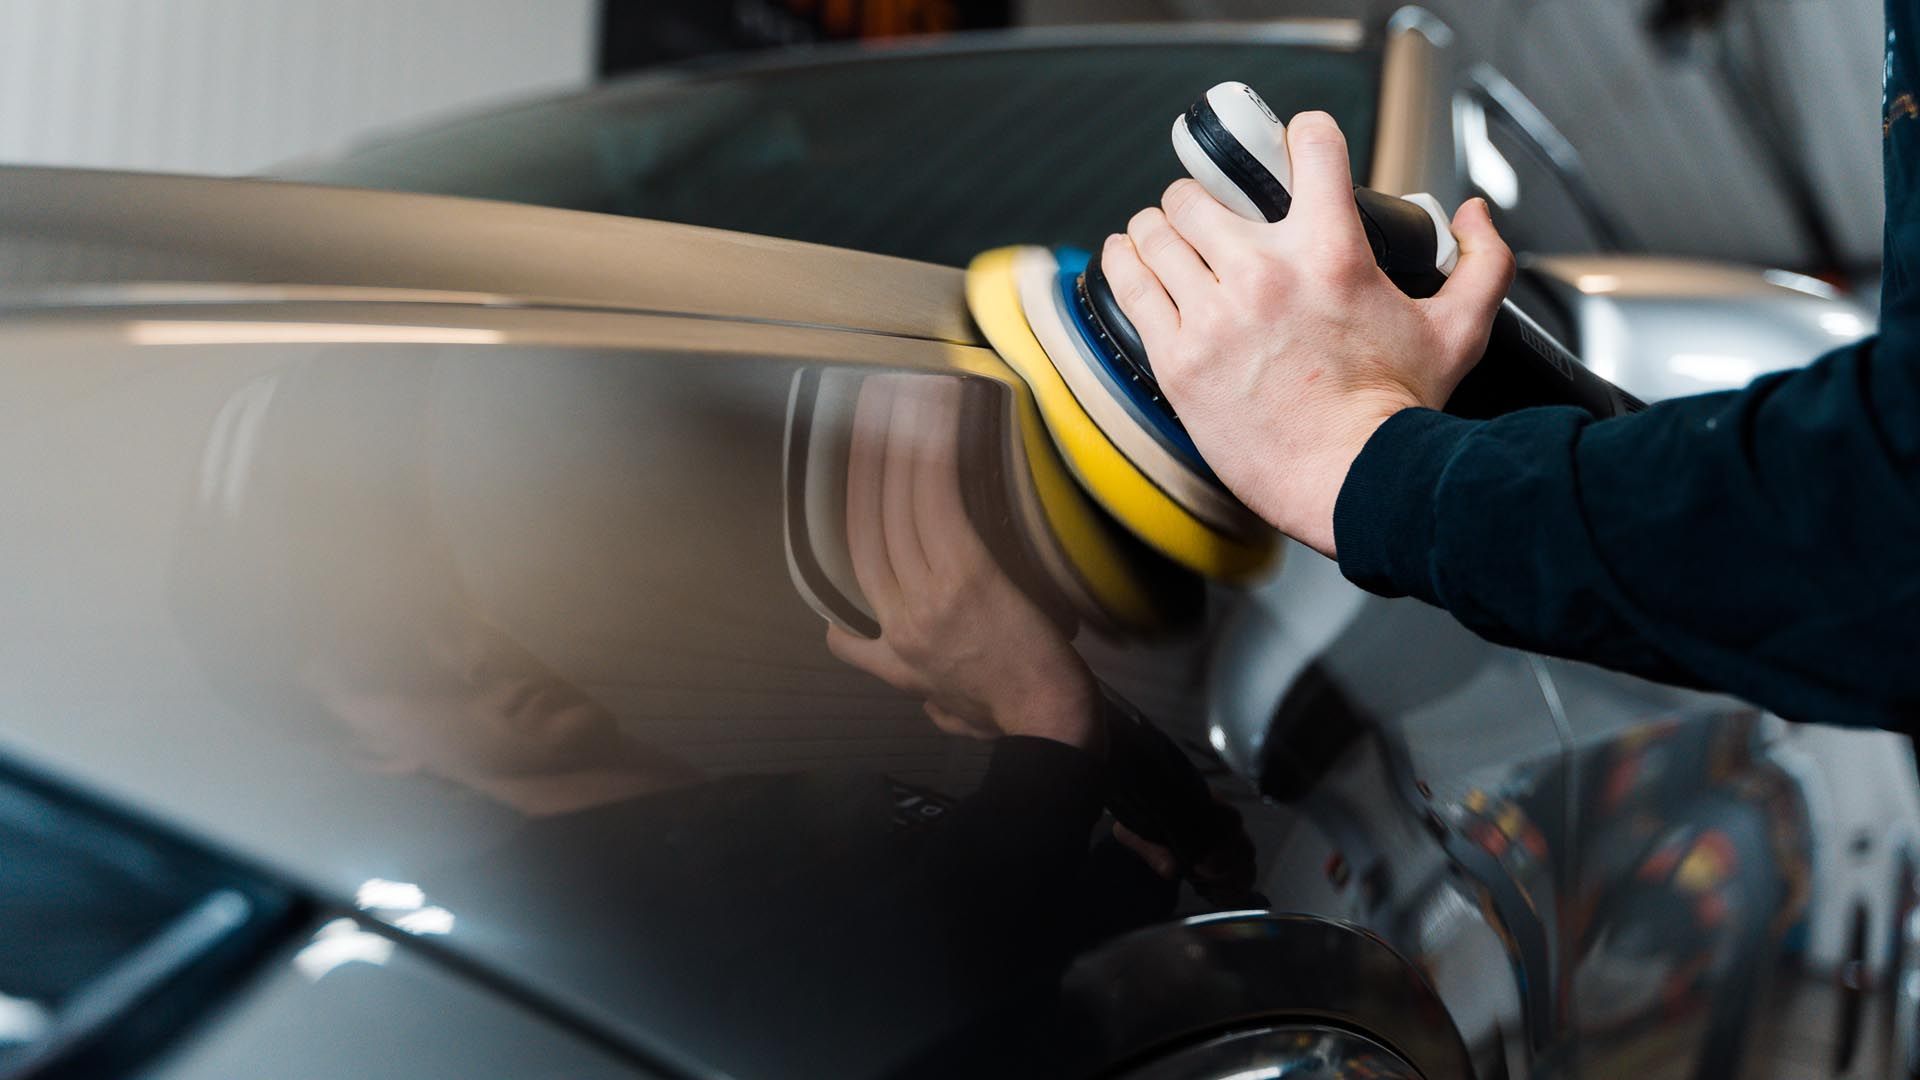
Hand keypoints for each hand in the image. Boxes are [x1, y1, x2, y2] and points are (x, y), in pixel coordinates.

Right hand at [827, 374, 1099, 749]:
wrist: (1047, 729)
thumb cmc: (1007, 717)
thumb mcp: (935, 705)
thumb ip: (896, 673)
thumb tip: (860, 648)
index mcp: (890, 643)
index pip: (858, 556)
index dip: (854, 501)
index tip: (856, 460)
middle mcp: (899, 615)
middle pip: (871, 521)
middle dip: (867, 456)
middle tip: (872, 404)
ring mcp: (930, 595)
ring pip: (899, 506)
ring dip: (897, 442)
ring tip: (902, 393)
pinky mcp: (968, 577)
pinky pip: (939, 504)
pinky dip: (932, 457)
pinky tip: (936, 418)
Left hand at [1099, 112, 1514, 556]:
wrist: (1351, 482)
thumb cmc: (1398, 413)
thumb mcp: (1459, 331)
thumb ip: (1481, 263)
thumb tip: (1474, 214)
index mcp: (1332, 252)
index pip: (1308, 145)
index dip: (1300, 138)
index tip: (1290, 152)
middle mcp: (1265, 273)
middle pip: (1199, 191)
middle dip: (1203, 199)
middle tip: (1210, 221)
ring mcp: (1214, 314)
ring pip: (1156, 229)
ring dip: (1160, 229)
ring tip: (1167, 240)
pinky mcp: (1178, 357)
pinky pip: (1129, 281)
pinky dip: (1125, 261)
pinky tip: (1131, 258)